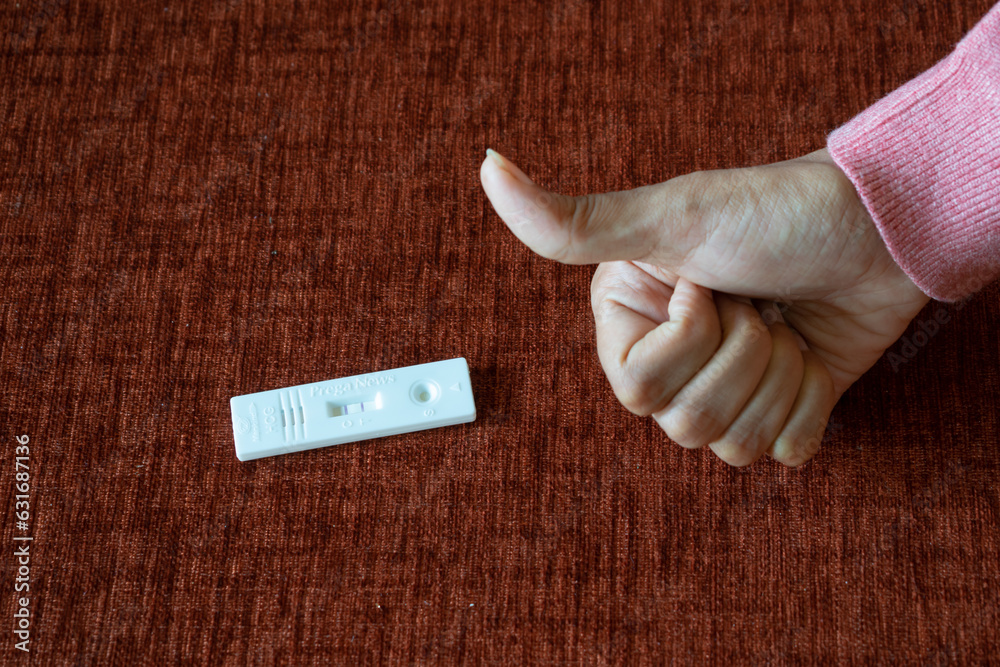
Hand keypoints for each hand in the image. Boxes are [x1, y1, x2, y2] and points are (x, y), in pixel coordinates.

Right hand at [480, 148, 929, 465]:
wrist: (880, 228)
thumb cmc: (774, 212)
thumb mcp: (671, 217)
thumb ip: (574, 220)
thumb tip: (488, 168)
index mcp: (631, 320)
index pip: (637, 389)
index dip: (687, 343)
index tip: (710, 286)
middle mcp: (672, 359)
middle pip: (687, 424)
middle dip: (742, 357)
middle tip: (756, 302)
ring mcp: (729, 388)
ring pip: (734, 444)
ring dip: (779, 376)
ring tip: (785, 321)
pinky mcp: (780, 410)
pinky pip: (785, 451)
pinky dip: (811, 402)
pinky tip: (812, 353)